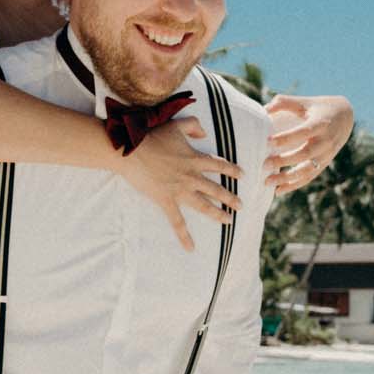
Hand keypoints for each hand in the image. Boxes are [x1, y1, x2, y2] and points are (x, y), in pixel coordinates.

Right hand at [117, 117, 244, 250]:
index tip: (242, 175)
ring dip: (218, 213)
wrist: (132, 151)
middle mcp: (192, 176)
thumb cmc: (152, 137)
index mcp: (195, 159)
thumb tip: (205, 132)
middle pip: (216, 189)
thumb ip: (194, 126)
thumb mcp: (176, 124)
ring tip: (229, 221)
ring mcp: (180, 190)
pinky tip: (191, 248)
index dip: (232, 170)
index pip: (219, 165)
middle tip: (241, 205)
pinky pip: (177, 222)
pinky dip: (184, 236)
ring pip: (204, 205)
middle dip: (230, 197)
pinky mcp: (167, 201)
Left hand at [263, 94, 355, 193]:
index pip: (303, 132)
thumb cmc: (318, 107)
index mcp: (320, 123)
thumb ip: (284, 102)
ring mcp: (326, 154)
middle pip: (305, 154)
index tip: (267, 142)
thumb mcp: (304, 101)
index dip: (286, 138)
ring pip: (307, 169)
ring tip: (268, 182)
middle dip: (284, 160)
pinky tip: (278, 191)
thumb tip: (264, 110)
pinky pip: (309, 177)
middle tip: (264, 164)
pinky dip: (294, 185)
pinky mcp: (324, 163)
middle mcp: (325, 141)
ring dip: (287, 178)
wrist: (344, 117)